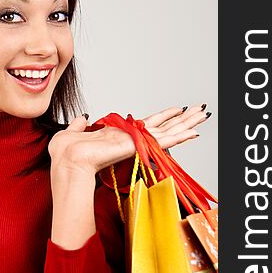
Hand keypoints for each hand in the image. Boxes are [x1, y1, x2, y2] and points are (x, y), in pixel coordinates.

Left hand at [48, 103, 210, 174]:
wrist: (68, 162)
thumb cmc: (67, 153)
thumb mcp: (72, 133)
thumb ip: (80, 125)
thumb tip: (83, 117)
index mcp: (119, 135)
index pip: (147, 125)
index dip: (162, 117)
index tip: (176, 111)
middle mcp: (132, 139)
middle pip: (164, 126)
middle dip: (182, 119)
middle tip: (201, 111)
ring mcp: (136, 144)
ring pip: (168, 131)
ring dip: (187, 123)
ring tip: (204, 115)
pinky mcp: (138, 146)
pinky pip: (163, 140)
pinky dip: (179, 136)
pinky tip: (194, 131)